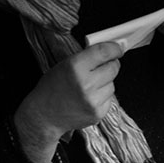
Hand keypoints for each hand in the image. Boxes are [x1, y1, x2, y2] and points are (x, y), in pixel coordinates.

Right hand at [14, 42, 123, 162]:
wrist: (45, 114)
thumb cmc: (52, 87)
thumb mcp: (65, 64)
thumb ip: (86, 58)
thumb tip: (107, 52)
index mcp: (76, 67)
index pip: (103, 52)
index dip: (114, 49)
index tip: (118, 48)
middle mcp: (87, 84)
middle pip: (113, 69)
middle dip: (112, 65)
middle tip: (106, 64)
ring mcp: (94, 101)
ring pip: (112, 85)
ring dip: (106, 82)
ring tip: (91, 85)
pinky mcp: (98, 113)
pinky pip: (109, 99)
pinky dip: (103, 96)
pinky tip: (90, 97)